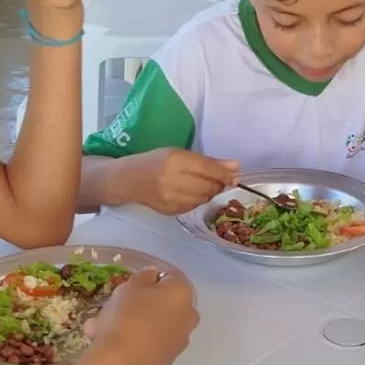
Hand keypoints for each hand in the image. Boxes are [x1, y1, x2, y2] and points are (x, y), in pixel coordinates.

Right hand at [86, 270, 198, 364]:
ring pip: (150, 324)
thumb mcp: (130, 286)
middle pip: (160, 303)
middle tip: (112, 306)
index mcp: (183, 294)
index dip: (148, 278)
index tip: (130, 284)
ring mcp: (178, 342)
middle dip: (136, 303)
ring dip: (127, 323)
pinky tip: (103, 342)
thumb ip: (144, 277)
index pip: (168, 276)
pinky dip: (130, 341)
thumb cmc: (127, 316)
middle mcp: (188, 317)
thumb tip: (152, 278)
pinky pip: (146, 342)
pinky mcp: (165, 362)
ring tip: (98, 327)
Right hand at [119, 149, 239, 214]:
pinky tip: (191, 193)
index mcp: (174, 160)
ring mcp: (170, 198)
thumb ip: (208, 161)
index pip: (208, 169)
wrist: (129, 180)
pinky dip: (198, 200)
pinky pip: (194, 207)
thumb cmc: (155, 161)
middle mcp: (172, 180)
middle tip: (220, 180)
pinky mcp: (170, 211)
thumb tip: (235, 166)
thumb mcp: (179, 154)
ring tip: (203, 185)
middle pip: (208, 187)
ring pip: (203, 199)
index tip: (235, 174)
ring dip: (209, 193)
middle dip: (219, 184)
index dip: (225, 173)